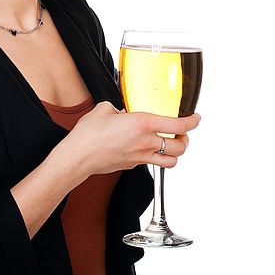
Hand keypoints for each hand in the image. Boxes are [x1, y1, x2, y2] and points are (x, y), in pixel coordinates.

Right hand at [58, 101, 199, 177]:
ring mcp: (140, 157)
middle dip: (185, 140)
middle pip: (180, 147)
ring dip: (175, 153)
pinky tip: (146, 149)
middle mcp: (145, 142)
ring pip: (171, 161)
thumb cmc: (88, 133)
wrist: (78, 157)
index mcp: (142, 123)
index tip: (196, 118)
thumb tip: (120, 111)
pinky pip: (151, 163)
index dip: (192, 121)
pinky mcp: (132, 165)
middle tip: (182, 133)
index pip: (178, 125)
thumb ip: (117, 108)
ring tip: (170, 145)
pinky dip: (155, 157)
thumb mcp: (104, 109)